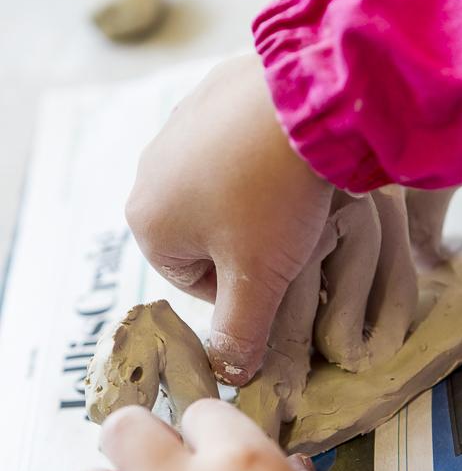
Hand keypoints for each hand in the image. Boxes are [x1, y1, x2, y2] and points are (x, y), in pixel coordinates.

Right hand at [126, 55, 333, 384]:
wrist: (304, 99)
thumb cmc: (273, 198)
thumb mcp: (260, 279)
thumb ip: (240, 334)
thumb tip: (230, 375)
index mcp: (147, 222)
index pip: (197, 282)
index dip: (244, 285)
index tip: (277, 266)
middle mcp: (148, 174)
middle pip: (206, 236)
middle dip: (247, 242)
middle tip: (290, 230)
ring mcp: (176, 128)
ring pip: (220, 190)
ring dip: (254, 200)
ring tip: (293, 192)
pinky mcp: (207, 95)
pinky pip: (231, 146)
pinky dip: (257, 157)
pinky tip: (286, 154)